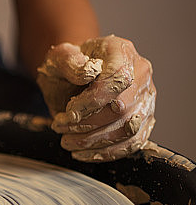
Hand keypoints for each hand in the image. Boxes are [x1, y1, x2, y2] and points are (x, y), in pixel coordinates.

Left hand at [36, 35, 155, 161]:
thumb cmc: (68, 65)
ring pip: (128, 129)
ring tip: (67, 142)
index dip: (91, 101)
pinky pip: (133, 143)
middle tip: (60, 127)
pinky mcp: (143, 119)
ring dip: (94, 141)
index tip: (67, 113)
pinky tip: (83, 153)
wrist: (75, 74)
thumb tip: (86, 73)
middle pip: (122, 108)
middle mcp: (140, 73)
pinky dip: (107, 153)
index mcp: (121, 52)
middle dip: (86, 124)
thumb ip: (69, 61)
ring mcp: (145, 97)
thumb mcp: (59, 57)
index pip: (117, 78)